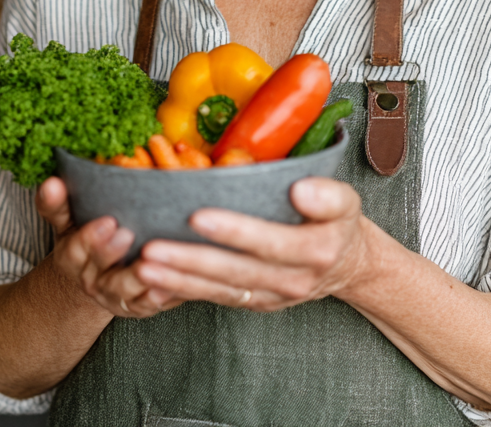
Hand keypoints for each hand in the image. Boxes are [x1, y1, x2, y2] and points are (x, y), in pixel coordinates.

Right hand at [36, 176, 185, 318]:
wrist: (95, 279)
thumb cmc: (85, 238)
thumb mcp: (68, 221)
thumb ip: (58, 204)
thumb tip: (50, 182)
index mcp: (73, 255)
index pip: (76, 247)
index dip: (90, 236)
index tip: (108, 221)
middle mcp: (91, 279)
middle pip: (99, 268)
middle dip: (111, 253)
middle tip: (127, 234)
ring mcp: (114, 295)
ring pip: (123, 290)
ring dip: (136, 277)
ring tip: (149, 260)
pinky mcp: (137, 305)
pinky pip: (147, 304)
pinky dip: (158, 297)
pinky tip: (170, 287)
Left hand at [132, 177, 370, 310]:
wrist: (347, 264)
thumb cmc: (339, 223)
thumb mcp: (347, 201)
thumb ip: (328, 195)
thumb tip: (300, 188)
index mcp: (315, 250)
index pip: (269, 242)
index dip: (234, 230)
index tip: (198, 216)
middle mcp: (292, 280)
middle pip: (235, 271)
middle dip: (190, 261)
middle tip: (151, 250)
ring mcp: (271, 296)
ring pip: (220, 289)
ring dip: (179, 280)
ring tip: (143, 266)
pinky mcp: (255, 302)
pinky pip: (217, 298)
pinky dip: (186, 292)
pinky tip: (156, 282)